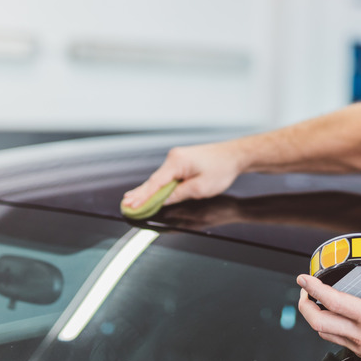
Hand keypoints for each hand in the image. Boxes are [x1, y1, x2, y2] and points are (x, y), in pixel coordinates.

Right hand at [122, 142, 243, 208]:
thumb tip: (162, 201)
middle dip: (140, 194)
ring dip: (148, 190)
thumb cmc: (221, 168)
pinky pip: (166, 176)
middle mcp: (174, 157)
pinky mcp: (181, 161)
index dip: (142, 197)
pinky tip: (150, 191)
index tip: (132, 205)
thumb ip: (178, 194)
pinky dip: (158, 185)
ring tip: (133, 200)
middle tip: (126, 205)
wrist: (235, 155)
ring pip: (159, 178)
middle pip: (154, 180)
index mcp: (177, 162)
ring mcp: (177, 158)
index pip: (155, 183)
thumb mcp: (200, 188)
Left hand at [297, 243, 360, 360]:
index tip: (304, 278)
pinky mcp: (358, 352)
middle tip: (304, 290)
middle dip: (304, 304)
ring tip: (312, 301)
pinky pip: (334, 340)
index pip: (333, 301)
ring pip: (322, 332)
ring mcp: (356, 344)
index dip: (314, 287)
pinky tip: (331, 317)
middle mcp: (359, 333)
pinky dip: (326, 327)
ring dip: (312, 316)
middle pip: (317, 321)